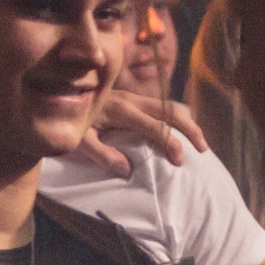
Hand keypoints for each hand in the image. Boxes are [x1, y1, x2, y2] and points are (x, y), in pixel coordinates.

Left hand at [76, 93, 207, 175]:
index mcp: (121, 111)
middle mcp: (133, 100)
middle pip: (170, 111)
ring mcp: (135, 97)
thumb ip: (102, 155)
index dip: (170, 143)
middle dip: (190, 129)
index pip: (154, 126)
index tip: (179, 161)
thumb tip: (127, 170)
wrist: (61, 93)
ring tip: (199, 141)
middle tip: (202, 149)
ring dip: (187, 122)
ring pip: (170, 105)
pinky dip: (178, 116)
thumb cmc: (71, 122)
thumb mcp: (79, 141)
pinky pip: (163, 105)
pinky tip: (183, 130)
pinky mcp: (135, 99)